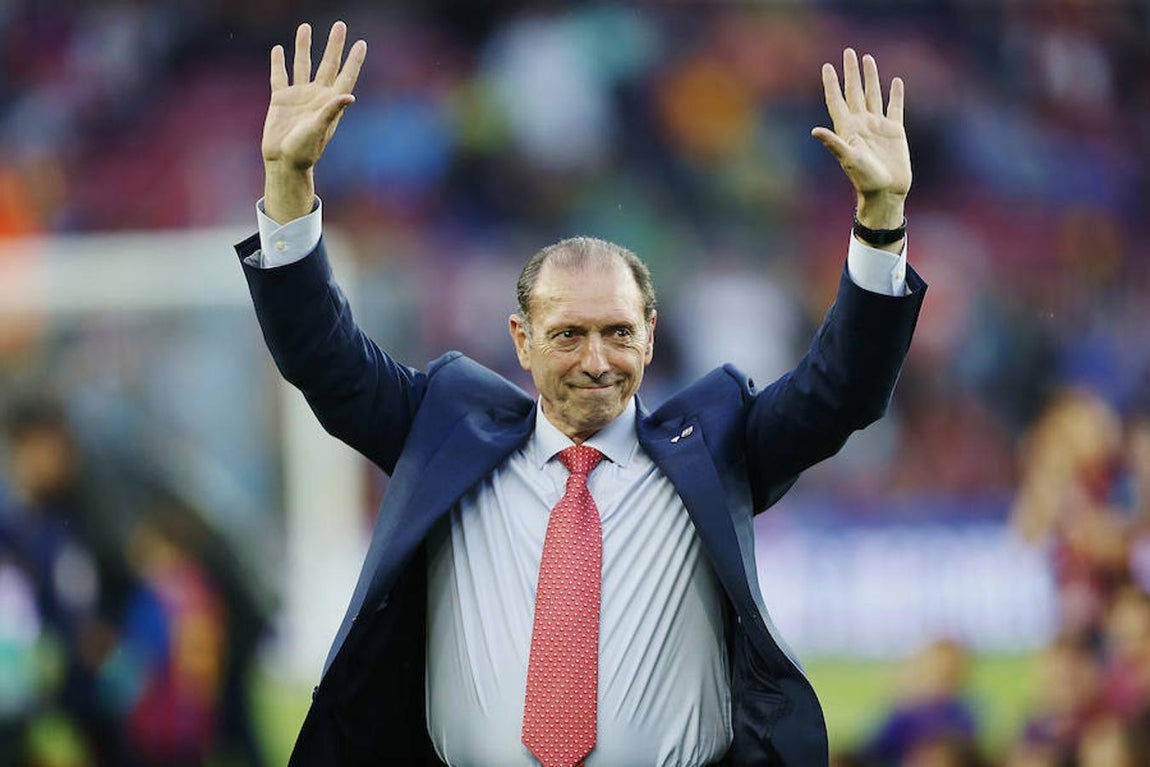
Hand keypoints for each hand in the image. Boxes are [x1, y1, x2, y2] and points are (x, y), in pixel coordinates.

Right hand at [261, 21, 365, 221]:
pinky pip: (280, 76)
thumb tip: (349, 95)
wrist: (283, 161)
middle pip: (327, 64)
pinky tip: (279, 49)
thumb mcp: (319, 129)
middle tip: (340, 25)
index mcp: (330, 102)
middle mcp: (316, 96)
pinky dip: (279, 62)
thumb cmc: (305, 150)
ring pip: (302, 64)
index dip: (354, 60)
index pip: (345, 76)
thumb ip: (332, 111)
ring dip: (304, 46)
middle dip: (333, 45)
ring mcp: (298, 96)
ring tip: (305, 27)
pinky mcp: (280, 99)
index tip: (361, 43)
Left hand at [811, 49, 909, 229]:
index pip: (837, 101)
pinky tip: (895, 82)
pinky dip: (896, 94)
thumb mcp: (848, 159)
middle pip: (854, 92)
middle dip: (851, 72)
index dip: (832, 83)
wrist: (886, 192)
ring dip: (870, 78)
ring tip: (867, 59)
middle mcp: (861, 124)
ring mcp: (878, 126)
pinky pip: (895, 107)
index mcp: (848, 129)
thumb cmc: (865, 179)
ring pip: (873, 94)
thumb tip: (815, 131)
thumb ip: (834, 143)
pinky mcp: (895, 131)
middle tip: (848, 52)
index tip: (827, 66)